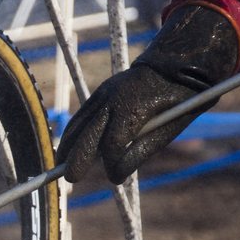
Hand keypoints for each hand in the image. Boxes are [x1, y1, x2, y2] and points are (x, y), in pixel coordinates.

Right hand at [56, 5, 239, 183]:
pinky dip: (73, 130)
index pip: (113, 144)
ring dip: (68, 144)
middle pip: (88, 134)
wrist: (177, 60)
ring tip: (59, 164)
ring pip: (79, 122)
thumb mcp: (170, 126)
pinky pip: (82, 114)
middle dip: (78, 158)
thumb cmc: (179, 98)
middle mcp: (113, 99)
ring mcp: (105, 93)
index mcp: (133, 108)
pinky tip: (68, 146)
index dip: (112, 164)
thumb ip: (143, 150)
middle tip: (71, 178)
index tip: (115, 179)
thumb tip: (118, 174)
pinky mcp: (102, 90)